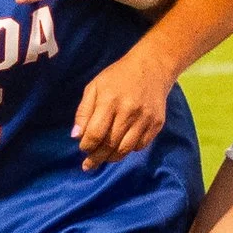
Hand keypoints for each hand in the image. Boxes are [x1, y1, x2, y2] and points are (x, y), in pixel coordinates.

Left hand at [72, 49, 171, 169]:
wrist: (152, 67)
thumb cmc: (117, 77)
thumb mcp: (94, 87)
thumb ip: (84, 111)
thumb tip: (76, 136)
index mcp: (110, 101)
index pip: (95, 134)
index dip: (86, 146)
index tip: (83, 149)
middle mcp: (129, 111)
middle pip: (110, 145)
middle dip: (96, 158)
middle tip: (88, 165)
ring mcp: (145, 119)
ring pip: (125, 149)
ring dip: (112, 158)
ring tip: (104, 158)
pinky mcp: (157, 123)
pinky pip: (140, 146)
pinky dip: (129, 150)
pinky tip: (121, 146)